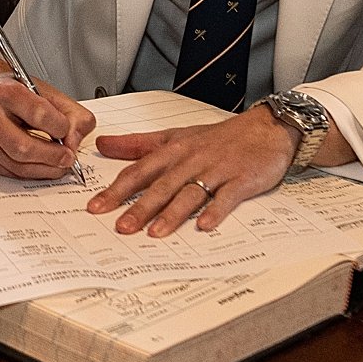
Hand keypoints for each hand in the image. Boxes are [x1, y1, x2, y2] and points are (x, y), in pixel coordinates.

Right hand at [0, 54, 92, 179]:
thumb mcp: (49, 93)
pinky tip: (40, 165)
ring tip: (58, 164)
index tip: (67, 132)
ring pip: (17, 166)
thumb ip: (73, 115)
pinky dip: (30, 173)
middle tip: (67, 158)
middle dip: (52, 157)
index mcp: (6, 91)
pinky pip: (9, 172)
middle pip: (23, 147)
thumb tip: (73, 143)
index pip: (38, 114)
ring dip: (44, 169)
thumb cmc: (18, 93)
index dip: (60, 128)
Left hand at [86, 111, 295, 235]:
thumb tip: (104, 146)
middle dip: (140, 207)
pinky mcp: (241, 180)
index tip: (96, 206)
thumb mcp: (175, 136)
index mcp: (174, 149)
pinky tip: (204, 226)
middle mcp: (192, 159)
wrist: (266, 128)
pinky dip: (216, 211)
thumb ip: (138, 144)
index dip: (117, 189)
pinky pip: (227, 197)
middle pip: (162, 185)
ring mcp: (217, 170)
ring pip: (190, 193)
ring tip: (155, 233)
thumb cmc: (218, 137)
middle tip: (121, 227)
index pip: (140, 170)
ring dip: (172, 214)